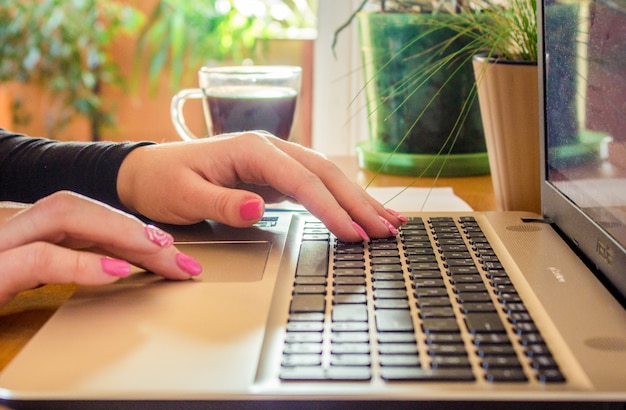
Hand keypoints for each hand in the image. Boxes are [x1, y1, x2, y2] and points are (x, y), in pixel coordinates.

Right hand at [0, 191, 201, 306]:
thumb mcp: (28, 277)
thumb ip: (66, 260)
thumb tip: (122, 262)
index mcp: (26, 228)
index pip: (88, 217)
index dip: (133, 232)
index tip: (173, 253)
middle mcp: (14, 226)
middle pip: (84, 210)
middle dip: (137, 232)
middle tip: (182, 259)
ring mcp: (1, 243)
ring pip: (65, 214)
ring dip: (119, 232)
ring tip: (159, 251)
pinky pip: (39, 258)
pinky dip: (82, 263)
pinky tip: (117, 271)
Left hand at [117, 132, 406, 241]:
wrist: (146, 172)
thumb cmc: (161, 181)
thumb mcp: (183, 195)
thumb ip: (221, 202)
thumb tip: (260, 206)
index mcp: (251, 149)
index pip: (301, 179)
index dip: (330, 208)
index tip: (352, 233)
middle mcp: (269, 150)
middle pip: (325, 174)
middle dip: (358, 203)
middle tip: (387, 231)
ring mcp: (274, 163)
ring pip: (326, 178)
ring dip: (357, 200)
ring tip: (388, 222)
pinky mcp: (274, 177)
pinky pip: (315, 187)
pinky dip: (339, 202)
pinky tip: (356, 215)